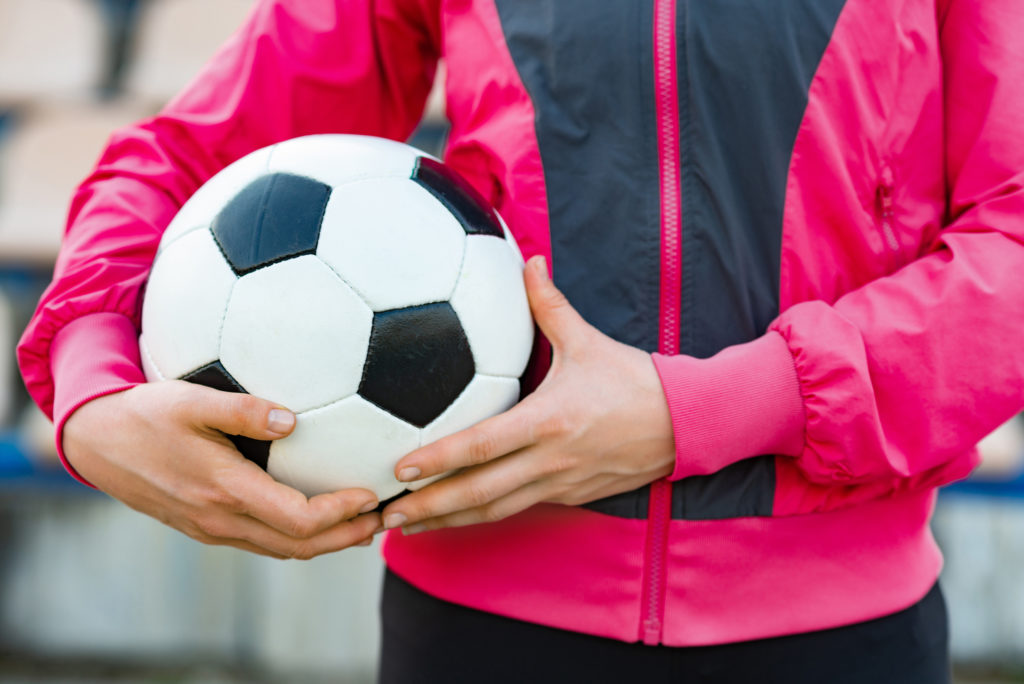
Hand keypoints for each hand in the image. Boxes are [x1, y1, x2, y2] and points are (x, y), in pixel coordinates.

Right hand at [63, 381, 381, 558]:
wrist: (95, 442)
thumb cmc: (145, 414)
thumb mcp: (191, 400)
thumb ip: (243, 410)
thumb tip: (293, 421)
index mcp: (224, 490)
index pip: (298, 519)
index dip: (341, 513)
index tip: (371, 495)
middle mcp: (220, 519)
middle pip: (298, 546)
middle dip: (346, 537)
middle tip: (384, 520)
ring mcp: (211, 528)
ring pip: (280, 549)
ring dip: (326, 542)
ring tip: (362, 525)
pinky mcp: (205, 525)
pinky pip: (261, 541)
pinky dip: (297, 536)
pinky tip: (315, 518)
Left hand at [380, 256, 675, 533]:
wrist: (685, 424)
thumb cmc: (634, 381)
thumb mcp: (588, 341)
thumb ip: (549, 304)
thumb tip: (528, 261)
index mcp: (548, 421)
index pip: (482, 446)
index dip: (439, 460)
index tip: (400, 469)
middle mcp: (550, 461)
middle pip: (479, 493)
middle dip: (428, 507)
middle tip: (384, 515)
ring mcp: (559, 484)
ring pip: (494, 511)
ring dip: (448, 521)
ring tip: (405, 527)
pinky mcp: (569, 497)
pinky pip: (518, 510)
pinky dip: (482, 517)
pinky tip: (455, 517)